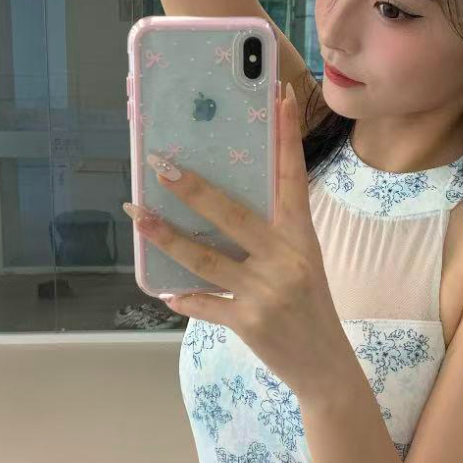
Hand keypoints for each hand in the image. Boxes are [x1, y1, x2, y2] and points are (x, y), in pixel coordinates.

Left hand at [123, 84, 350, 397]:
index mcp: (302, 237)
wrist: (325, 366)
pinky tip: (163, 290)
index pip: (292, 176)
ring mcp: (266, 291)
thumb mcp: (302, 262)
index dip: (285, 135)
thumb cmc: (309, 306)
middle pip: (231, 213)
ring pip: (204, 257)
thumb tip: (217, 203)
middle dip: (191, 188)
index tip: (280, 96)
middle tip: (159, 164)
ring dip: (165, 235)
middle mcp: (286, 259)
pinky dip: (183, 297)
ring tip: (136, 214)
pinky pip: (204, 304)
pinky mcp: (249, 322)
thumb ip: (271, 233)